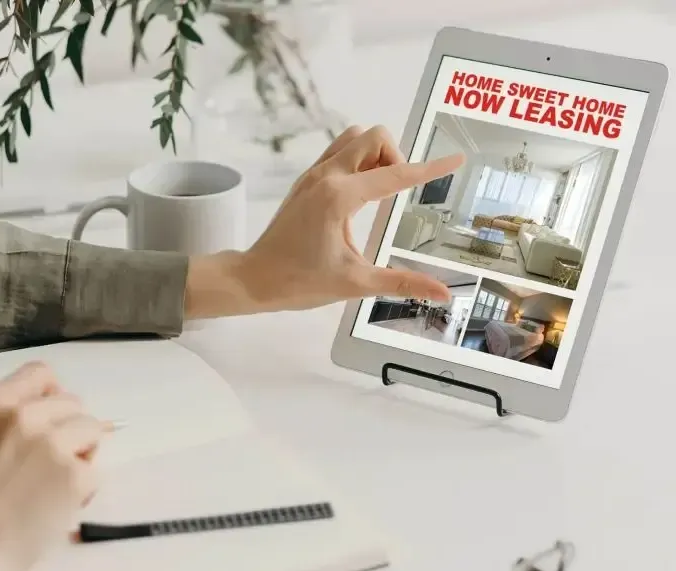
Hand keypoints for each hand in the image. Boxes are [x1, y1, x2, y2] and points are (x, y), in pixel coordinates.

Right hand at [0, 362, 101, 570]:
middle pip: (72, 402)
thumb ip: (12, 416)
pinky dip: (85, 484)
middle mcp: (25, 416)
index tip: (50, 415)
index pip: (41, 373)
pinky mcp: (76, 473)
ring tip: (56, 479)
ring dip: (82, 451)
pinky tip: (61, 500)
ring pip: (92, 429)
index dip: (51, 393)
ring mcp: (54, 443)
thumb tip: (58, 404)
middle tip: (49, 460)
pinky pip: (96, 468)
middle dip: (68, 427)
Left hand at [185, 125, 464, 317]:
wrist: (255, 279)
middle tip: (399, 194)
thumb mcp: (356, 284)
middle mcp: (327, 176)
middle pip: (374, 137)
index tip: (456, 160)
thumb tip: (443, 293)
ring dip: (375, 155)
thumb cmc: (301, 283)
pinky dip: (358, 160)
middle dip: (396, 157)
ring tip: (381, 193)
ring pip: (354, 139)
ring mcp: (313, 175)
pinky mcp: (306, 180)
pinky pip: (339, 152)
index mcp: (340, 198)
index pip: (396, 175)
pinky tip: (361, 195)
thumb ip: (402, 283)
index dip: (430, 169)